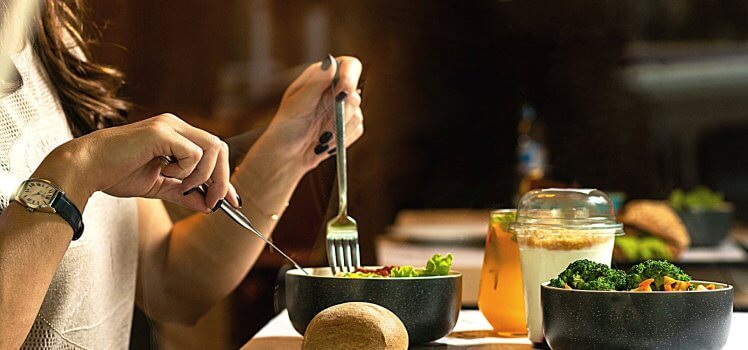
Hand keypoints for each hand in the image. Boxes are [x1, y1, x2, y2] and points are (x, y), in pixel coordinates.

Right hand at [38, 114, 239, 212]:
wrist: (86, 169)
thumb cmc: (116, 174)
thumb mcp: (158, 187)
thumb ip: (183, 193)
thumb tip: (208, 206)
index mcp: (177, 135)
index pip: (213, 152)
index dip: (226, 178)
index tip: (232, 202)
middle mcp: (176, 125)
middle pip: (220, 148)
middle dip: (222, 179)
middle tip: (213, 202)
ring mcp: (169, 125)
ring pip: (212, 148)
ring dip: (203, 176)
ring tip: (181, 186)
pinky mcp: (161, 132)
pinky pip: (193, 154)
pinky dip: (185, 171)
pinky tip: (164, 172)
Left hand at [260, 55, 363, 170]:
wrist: (287, 155)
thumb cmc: (285, 127)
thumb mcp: (296, 104)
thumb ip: (315, 84)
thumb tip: (330, 61)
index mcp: (322, 77)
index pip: (349, 65)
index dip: (351, 76)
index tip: (344, 91)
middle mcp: (336, 90)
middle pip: (355, 93)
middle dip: (340, 112)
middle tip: (323, 123)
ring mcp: (345, 108)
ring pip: (357, 114)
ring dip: (337, 129)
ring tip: (318, 135)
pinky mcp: (350, 126)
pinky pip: (357, 129)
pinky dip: (341, 138)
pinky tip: (325, 141)